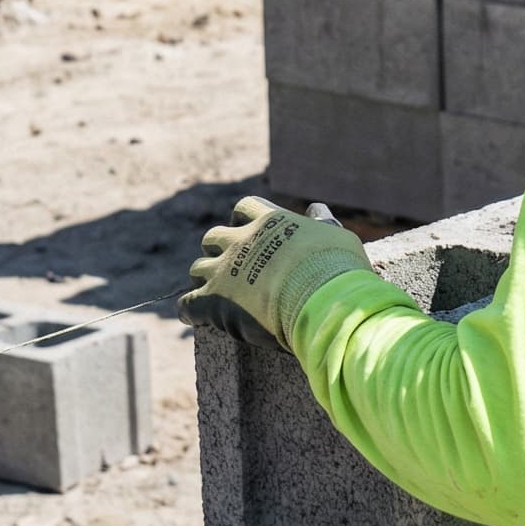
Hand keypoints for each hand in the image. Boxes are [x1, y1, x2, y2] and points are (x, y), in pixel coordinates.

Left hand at [179, 196, 369, 352]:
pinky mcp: (213, 301)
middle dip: (219, 251)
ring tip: (217, 295)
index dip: (245, 220)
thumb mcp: (336, 238)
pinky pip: (187, 304)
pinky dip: (190, 310)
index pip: (246, 208)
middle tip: (232, 268)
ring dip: (205, 280)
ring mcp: (223, 270)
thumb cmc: (336, 269)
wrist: (322, 300)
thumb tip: (317, 209)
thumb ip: (321, 224)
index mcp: (269, 221)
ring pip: (197, 269)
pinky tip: (195, 317)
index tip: (249, 232)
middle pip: (213, 238)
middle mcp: (240, 240)